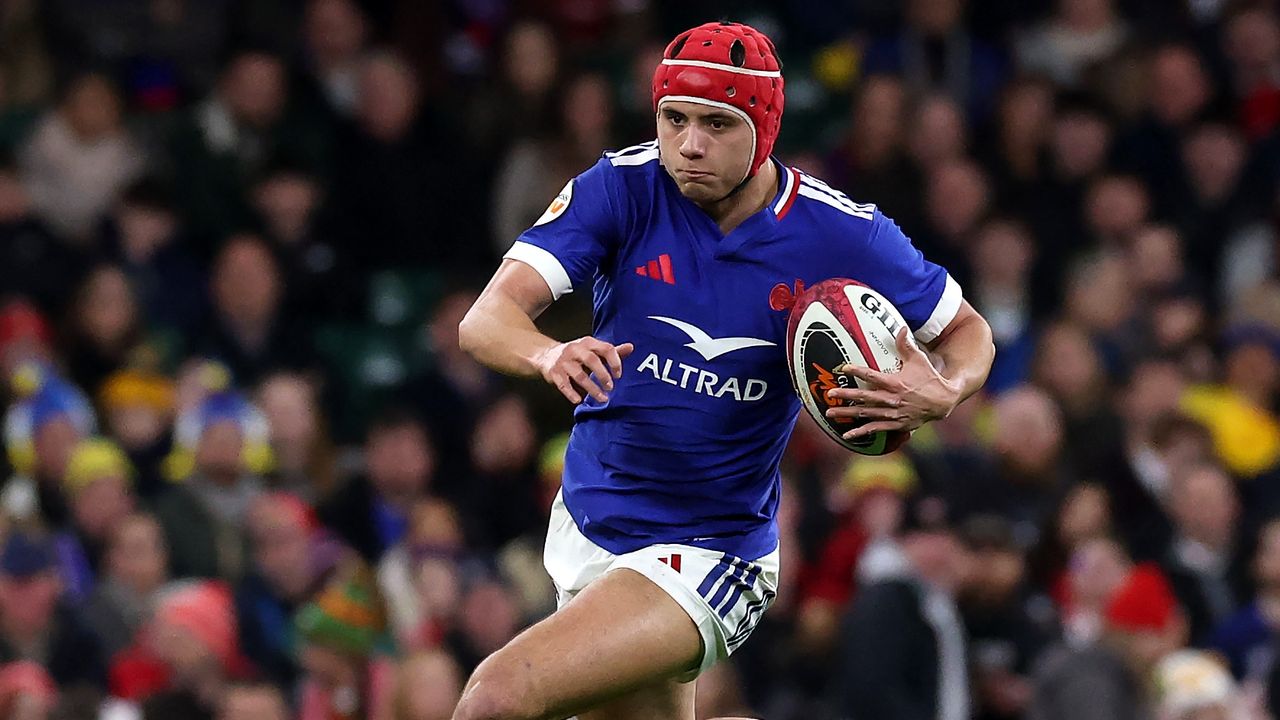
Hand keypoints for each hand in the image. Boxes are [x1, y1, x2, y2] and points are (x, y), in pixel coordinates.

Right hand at [536, 337, 634, 403]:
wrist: (547, 354)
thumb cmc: (578, 354)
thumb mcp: (594, 349)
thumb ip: (612, 351)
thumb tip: (631, 347)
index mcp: (588, 342)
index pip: (606, 348)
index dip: (615, 362)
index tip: (619, 375)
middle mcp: (575, 349)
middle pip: (592, 360)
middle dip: (603, 375)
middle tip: (611, 388)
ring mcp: (564, 361)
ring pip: (579, 376)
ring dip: (592, 389)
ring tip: (602, 398)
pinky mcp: (554, 372)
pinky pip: (564, 384)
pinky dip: (571, 393)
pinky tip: (579, 400)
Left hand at [825, 328, 959, 439]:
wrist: (943, 402)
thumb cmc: (930, 378)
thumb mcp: (919, 360)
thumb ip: (906, 345)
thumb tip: (899, 327)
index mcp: (896, 383)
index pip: (872, 376)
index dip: (857, 371)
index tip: (843, 368)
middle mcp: (892, 399)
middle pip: (864, 397)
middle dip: (846, 395)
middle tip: (829, 394)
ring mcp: (893, 414)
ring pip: (866, 414)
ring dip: (847, 414)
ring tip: (830, 413)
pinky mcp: (895, 425)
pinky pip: (875, 430)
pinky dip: (861, 433)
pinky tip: (846, 435)